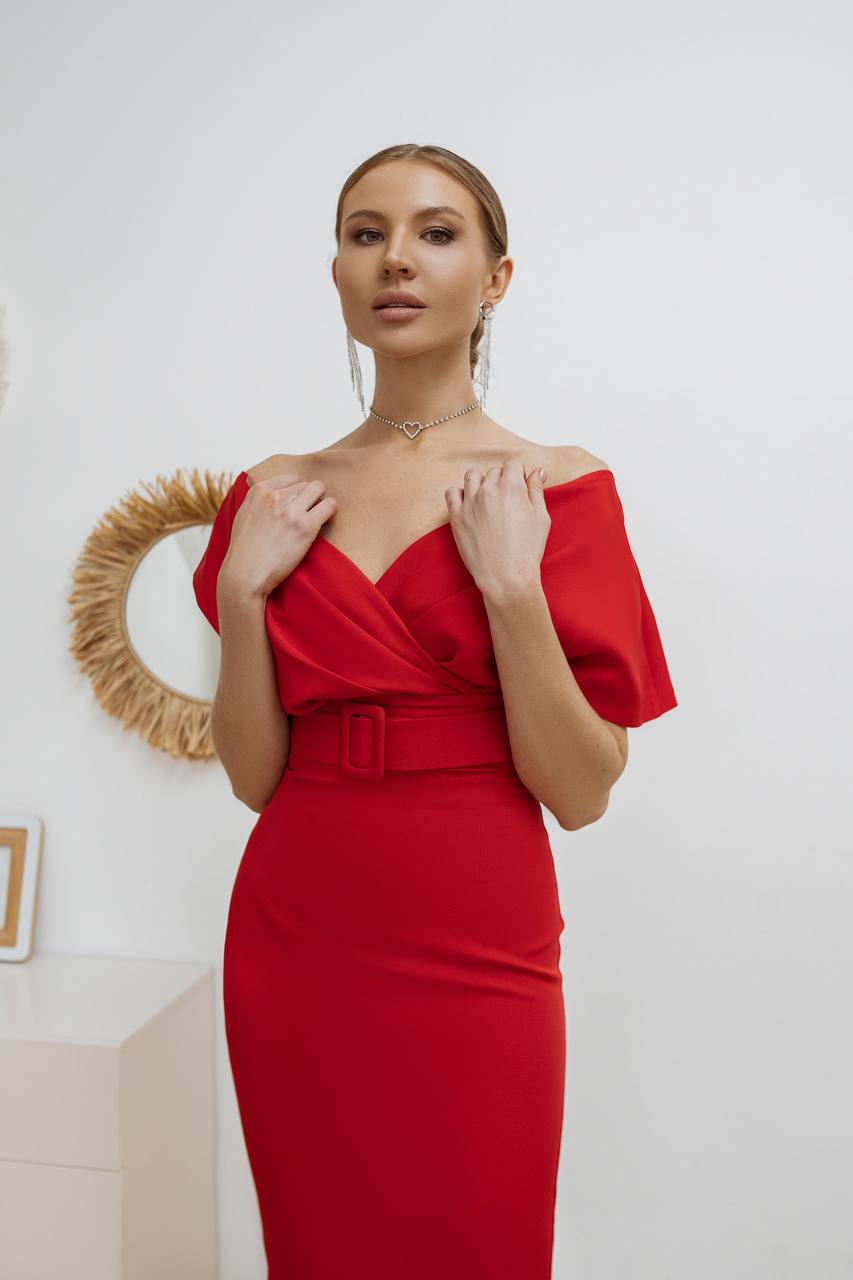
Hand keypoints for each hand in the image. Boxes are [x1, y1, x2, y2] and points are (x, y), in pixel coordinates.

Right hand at [220, 472, 337, 600]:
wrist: (245, 574)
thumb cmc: (244, 549)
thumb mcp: (244, 514)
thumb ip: (258, 499)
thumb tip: (267, 488)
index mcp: (259, 490)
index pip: (290, 478)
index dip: (296, 491)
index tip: (296, 505)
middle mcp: (275, 497)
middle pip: (305, 485)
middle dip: (308, 498)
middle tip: (305, 515)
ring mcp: (290, 511)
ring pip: (318, 490)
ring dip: (320, 502)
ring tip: (316, 517)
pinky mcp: (305, 526)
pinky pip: (329, 505)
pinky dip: (330, 510)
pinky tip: (325, 520)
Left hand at [444, 456, 550, 599]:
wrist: (506, 577)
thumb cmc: (527, 550)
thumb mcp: (541, 517)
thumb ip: (537, 490)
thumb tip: (538, 471)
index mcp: (511, 487)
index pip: (512, 462)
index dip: (518, 473)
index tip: (519, 488)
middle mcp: (488, 490)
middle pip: (494, 471)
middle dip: (501, 480)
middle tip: (507, 502)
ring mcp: (470, 503)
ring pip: (472, 476)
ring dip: (481, 482)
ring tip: (488, 500)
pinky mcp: (456, 517)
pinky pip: (452, 492)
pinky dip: (460, 494)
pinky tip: (469, 505)